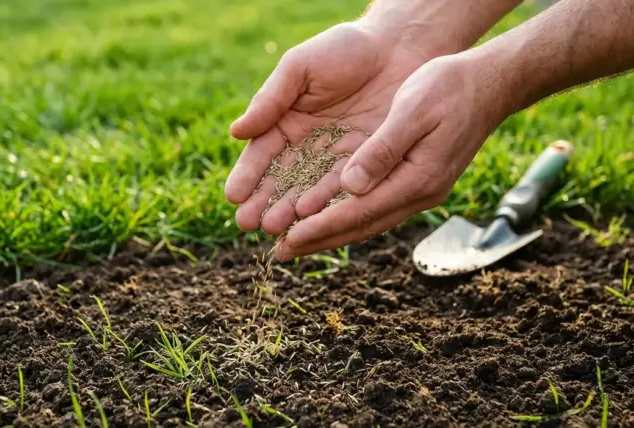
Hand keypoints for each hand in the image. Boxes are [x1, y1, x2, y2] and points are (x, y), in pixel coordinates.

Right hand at [224, 21, 432, 234]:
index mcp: (285, 122)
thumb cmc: (345, 48)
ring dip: (291, 210)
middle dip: (264, 202)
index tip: (233, 196)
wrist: (399, 47)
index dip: (247, 176)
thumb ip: (270, 99)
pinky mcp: (366, 166)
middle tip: (248, 224)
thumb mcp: (301, 67)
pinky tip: (313, 218)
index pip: (261, 155)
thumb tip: (236, 132)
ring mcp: (336, 159)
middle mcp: (308, 147)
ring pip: (310, 189)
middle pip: (281, 180)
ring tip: (277, 227)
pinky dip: (329, 203)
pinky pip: (345, 188)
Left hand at [273, 53, 513, 260]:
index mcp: (417, 179)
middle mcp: (418, 193)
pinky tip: (325, 217)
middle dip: (319, 241)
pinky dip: (346, 216)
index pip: (360, 212)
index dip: (322, 227)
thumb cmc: (449, 88)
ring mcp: (419, 190)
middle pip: (360, 226)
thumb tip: (350, 186)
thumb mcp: (413, 110)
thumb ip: (383, 149)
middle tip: (280, 254)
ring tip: (294, 243)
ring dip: (329, 234)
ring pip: (366, 221)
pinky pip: (374, 207)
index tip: (289, 239)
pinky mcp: (415, 182)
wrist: (489, 84)